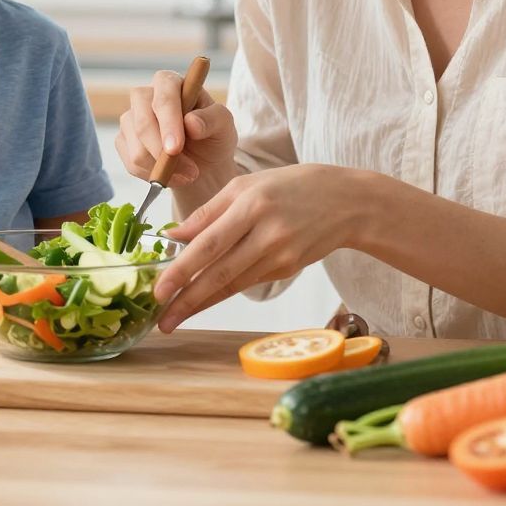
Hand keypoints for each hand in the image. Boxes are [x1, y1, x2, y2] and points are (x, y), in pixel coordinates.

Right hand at [113, 69, 237, 189]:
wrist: (204, 164)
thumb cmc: (213, 136)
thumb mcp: (224, 125)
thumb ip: (212, 118)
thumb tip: (191, 122)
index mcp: (170, 83)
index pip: (163, 95)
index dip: (168, 122)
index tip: (176, 147)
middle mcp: (145, 97)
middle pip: (142, 121)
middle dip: (161, 149)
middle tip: (188, 171)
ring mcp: (131, 119)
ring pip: (136, 147)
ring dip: (163, 168)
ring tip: (188, 174)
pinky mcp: (124, 142)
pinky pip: (131, 163)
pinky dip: (153, 175)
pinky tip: (171, 175)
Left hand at [150, 164, 369, 331]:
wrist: (347, 202)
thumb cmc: (291, 186)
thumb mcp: (247, 185)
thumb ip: (208, 212)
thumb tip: (172, 235)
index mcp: (252, 205)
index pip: (209, 243)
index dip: (182, 269)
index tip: (157, 289)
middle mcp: (267, 233)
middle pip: (220, 273)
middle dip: (187, 300)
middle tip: (161, 320)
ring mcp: (281, 255)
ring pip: (233, 285)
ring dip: (201, 303)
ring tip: (174, 317)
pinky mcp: (288, 269)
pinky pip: (248, 282)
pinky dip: (222, 292)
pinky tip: (201, 300)